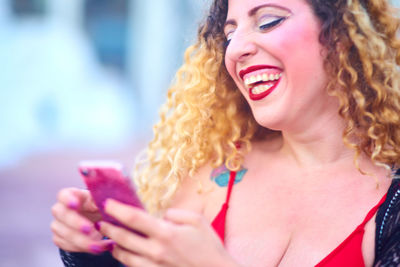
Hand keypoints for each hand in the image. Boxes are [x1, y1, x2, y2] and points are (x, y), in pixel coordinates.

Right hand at [50, 187, 113, 253]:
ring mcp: (59, 225)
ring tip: (99, 244)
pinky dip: (83, 248)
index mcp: (73, 195)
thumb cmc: (99, 206)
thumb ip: (100, 200)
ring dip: (82, 241)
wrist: (100, 220)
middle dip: (76, 223)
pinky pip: (67, 246)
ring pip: (64, 233)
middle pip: (62, 215)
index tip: (75, 205)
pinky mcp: (60, 238)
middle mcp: (62, 209)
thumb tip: (103, 204)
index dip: (67, 199)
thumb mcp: (102, 200)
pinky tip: (98, 248)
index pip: (64, 195)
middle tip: (89, 229)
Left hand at [99, 199, 238, 266]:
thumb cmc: (209, 247)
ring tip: (110, 238)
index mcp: (166, 233)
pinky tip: (125, 253)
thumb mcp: (197, 221)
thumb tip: (159, 216)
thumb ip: (174, 214)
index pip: (133, 218)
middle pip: (122, 238)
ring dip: (114, 245)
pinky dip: (125, 259)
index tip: (107, 203)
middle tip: (101, 221)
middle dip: (108, 228)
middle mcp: (156, 251)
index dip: (117, 209)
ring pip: (123, 256)